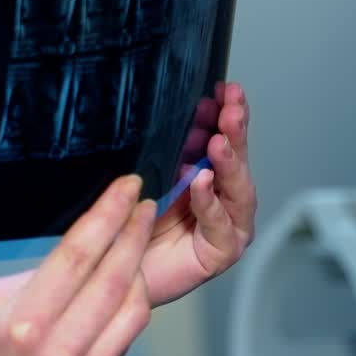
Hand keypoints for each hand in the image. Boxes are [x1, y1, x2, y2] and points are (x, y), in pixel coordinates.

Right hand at [0, 175, 155, 355]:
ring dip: (139, 267)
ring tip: (136, 237)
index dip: (108, 214)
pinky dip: (131, 302)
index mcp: (24, 324)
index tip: (125, 189)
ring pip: (133, 310)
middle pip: (114, 279)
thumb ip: (39, 274)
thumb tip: (82, 245)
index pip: (79, 255)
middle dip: (134, 232)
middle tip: (143, 203)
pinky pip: (126, 336)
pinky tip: (126, 279)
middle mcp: (58, 354)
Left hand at [141, 80, 254, 307]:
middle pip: (237, 160)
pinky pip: (220, 226)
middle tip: (232, 106)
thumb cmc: (132, 220)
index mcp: (207, 174)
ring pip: (238, 191)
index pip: (224, 139)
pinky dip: (210, 202)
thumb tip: (178, 109)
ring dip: (230, 163)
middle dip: (236, 130)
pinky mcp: (218, 253)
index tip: (226, 88)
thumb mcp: (149, 171)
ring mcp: (225, 226)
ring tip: (220, 141)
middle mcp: (222, 199)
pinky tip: (202, 181)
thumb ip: (167, 147)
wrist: (118, 266)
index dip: (228, 114)